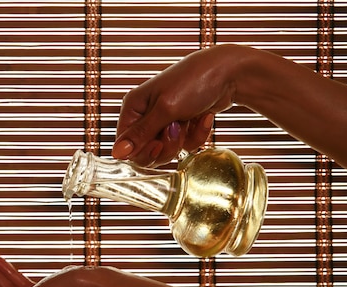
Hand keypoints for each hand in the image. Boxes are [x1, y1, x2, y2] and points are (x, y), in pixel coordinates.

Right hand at [113, 44, 245, 166]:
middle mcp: (146, 115)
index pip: (126, 145)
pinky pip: (185, 145)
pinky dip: (197, 134)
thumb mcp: (165, 109)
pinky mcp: (183, 125)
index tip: (157, 144)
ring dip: (182, 141)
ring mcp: (165, 121)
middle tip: (177, 130)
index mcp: (134, 107)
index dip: (142, 151)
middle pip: (146, 151)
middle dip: (165, 146)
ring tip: (190, 119)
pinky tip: (204, 117)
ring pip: (166, 151)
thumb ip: (141, 134)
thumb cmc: (194, 82)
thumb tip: (116, 153)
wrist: (230, 73)